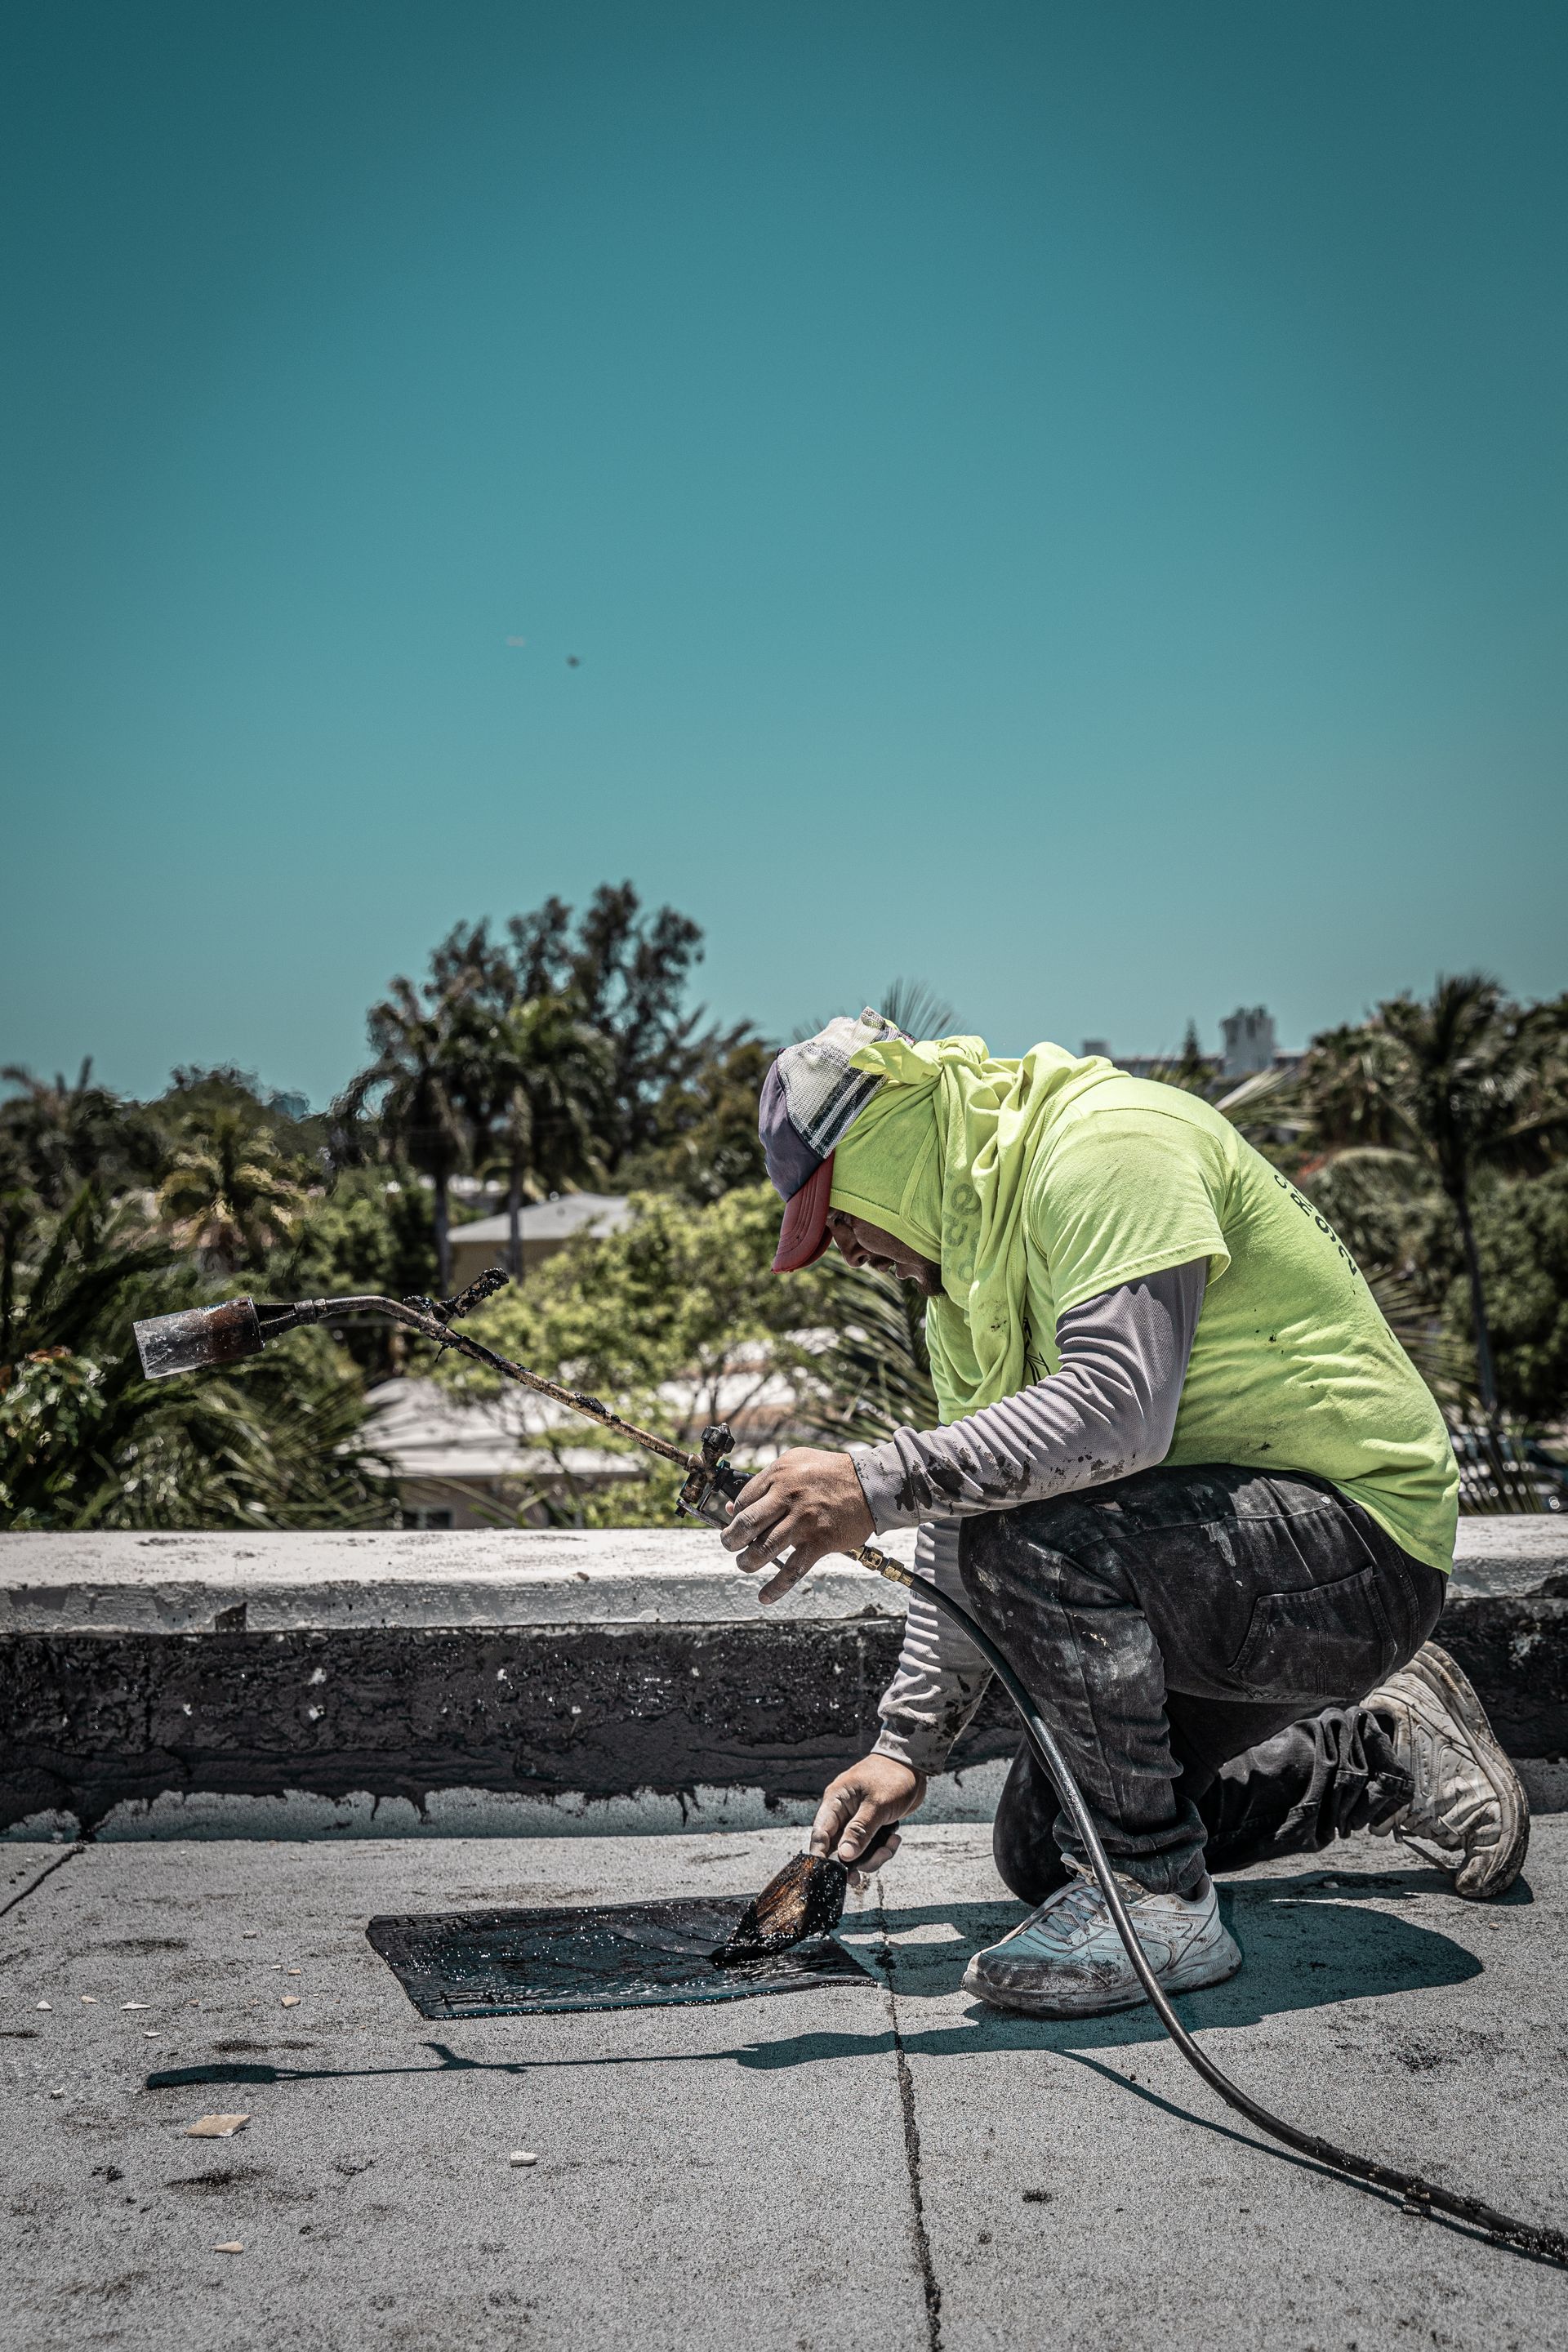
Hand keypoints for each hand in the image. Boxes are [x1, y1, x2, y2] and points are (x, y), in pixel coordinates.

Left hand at [719, 1446, 873, 1604]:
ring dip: (747, 1562)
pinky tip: (765, 1596)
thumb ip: (765, 1482)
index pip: (744, 1501)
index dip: (735, 1516)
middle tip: (730, 1546)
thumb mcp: (794, 1463)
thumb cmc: (830, 1472)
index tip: (737, 1525)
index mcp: (779, 1475)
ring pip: (763, 1549)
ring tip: (745, 1564)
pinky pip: (793, 1570)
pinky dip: (776, 1587)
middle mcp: (788, 1496)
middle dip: (731, 1540)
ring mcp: (803, 1521)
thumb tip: (733, 1507)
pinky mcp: (819, 1542)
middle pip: (746, 1525)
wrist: (870, 1484)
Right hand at [811, 1753, 925, 1887]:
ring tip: (890, 1847)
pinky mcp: (872, 1825)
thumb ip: (860, 1831)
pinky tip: (895, 1839)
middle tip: (858, 1879)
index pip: (820, 1833)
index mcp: (836, 1801)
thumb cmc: (893, 1776)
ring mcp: (857, 1820)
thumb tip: (844, 1856)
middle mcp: (843, 1812)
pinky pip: (871, 1846)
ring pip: (855, 1851)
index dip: (820, 1856)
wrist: (915, 1765)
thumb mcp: (877, 1805)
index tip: (826, 1877)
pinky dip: (883, 1848)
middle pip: (837, 1848)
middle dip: (850, 1864)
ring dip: (872, 1857)